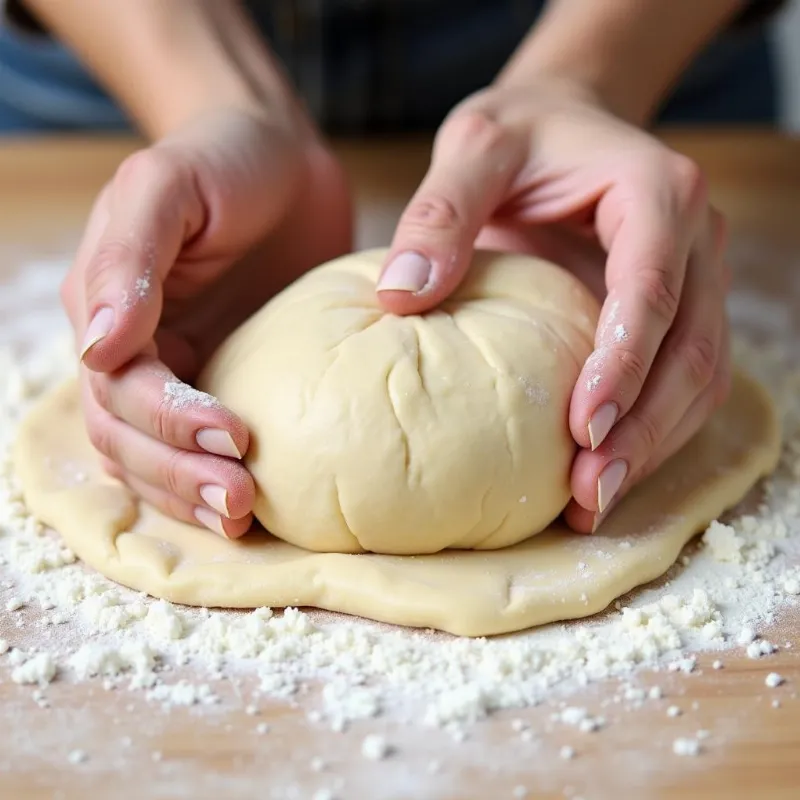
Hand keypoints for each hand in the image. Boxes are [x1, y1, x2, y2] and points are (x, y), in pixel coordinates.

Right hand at [62, 108, 351, 536]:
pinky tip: (250, 508)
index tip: (232, 437)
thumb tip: (97, 347)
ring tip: (240, 516)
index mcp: (108, 311)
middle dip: (177, 474)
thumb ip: (128, 261)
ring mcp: (181, 369)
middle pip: (130, 437)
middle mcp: (135, 351)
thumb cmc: (221, 162)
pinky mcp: (230, 378)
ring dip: (189, 493)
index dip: (169, 421)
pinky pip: (202, 445)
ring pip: (155, 456)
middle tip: (237, 500)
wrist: (281, 161)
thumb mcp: (166, 189)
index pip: (121, 389)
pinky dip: (212, 479)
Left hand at [377, 79, 729, 532]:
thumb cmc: (521, 137)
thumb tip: (399, 294)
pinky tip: (605, 475)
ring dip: (654, 445)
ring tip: (595, 502)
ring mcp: (695, 281)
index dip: (625, 362)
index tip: (582, 428)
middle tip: (590, 491)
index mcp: (656, 193)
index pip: (653, 286)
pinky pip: (682, 383)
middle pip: (690, 349)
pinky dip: (651, 434)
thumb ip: (440, 211)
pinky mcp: (677, 314)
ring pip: (699, 378)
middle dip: (644, 427)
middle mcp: (694, 240)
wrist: (563, 127)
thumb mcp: (474, 147)